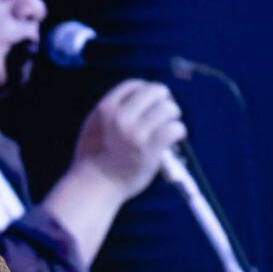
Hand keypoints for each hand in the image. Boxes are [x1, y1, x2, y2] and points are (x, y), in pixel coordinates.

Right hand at [70, 79, 186, 206]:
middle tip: (166, 112)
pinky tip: (174, 139)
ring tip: (170, 127)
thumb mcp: (93, 126)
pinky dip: (178, 132)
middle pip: (155, 91)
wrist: (95, 186)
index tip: (150, 101)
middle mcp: (121, 117)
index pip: (134, 84)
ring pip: (168, 108)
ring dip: (173, 116)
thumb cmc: (94, 159)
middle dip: (164, 99)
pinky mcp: (150, 149)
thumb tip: (138, 98)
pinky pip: (174, 128)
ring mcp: (136, 133)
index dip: (146, 89)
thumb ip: (111, 110)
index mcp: (106, 109)